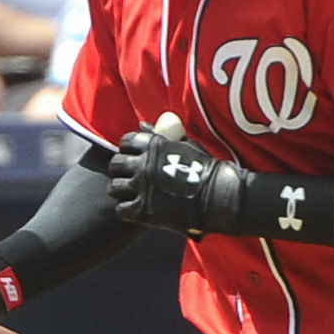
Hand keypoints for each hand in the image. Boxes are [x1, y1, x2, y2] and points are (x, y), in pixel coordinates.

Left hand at [107, 127, 244, 235]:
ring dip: (122, 190)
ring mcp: (142, 187)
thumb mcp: (187, 145)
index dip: (128, 151)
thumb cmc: (206, 170)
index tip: (134, 158)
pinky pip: (121, 209)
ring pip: (114, 187)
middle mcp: (143, 164)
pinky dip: (127, 210)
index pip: (126, 142)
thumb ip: (166, 135)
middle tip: (130, 178)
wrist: (219, 197)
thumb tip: (147, 123)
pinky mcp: (143, 210)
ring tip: (132, 195)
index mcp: (153, 145)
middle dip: (121, 171)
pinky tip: (138, 209)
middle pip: (115, 165)